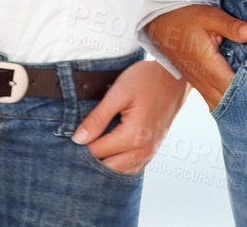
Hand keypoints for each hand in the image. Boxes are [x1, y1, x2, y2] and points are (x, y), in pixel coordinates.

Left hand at [70, 60, 189, 173]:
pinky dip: (119, 163)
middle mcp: (144, 149)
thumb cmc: (148, 79)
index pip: (97, 152)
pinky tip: (110, 151)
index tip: (71, 137)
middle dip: (91, 158)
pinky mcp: (153, 149)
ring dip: (105, 162)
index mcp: (134, 136)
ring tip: (93, 145)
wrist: (175, 75)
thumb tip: (78, 139)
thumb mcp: (118, 93)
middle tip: (80, 142)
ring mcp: (150, 151)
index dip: (81, 146)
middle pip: (108, 167)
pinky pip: (133, 167)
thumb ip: (97, 118)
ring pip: (121, 171)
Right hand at [144, 6, 246, 110]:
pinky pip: (214, 99)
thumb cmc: (186, 18)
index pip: (233, 89)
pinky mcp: (198, 83)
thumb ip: (231, 26)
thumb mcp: (209, 16)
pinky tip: (241, 96)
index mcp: (208, 66)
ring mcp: (199, 84)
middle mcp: (203, 80)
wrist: (161, 24)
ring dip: (238, 102)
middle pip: (228, 101)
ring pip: (220, 103)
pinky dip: (227, 100)